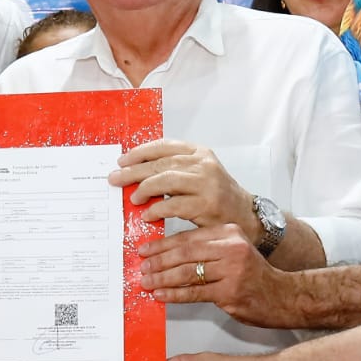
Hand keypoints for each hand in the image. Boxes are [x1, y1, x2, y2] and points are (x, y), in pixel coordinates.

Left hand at [110, 139, 257, 238]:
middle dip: (134, 171)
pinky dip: (156, 209)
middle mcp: (203, 164)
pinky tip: (147, 214)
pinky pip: (173, 204)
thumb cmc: (216, 195)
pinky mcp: (206, 204)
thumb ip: (173, 169)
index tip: (122, 160)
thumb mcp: (198, 173)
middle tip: (116, 179)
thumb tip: (136, 173)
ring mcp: (206, 183)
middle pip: (160, 163)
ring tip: (133, 198)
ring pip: (165, 180)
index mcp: (199, 152)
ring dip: (144, 189)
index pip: (164, 146)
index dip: (140, 152)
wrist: (244, 215)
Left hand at [137, 225, 300, 328]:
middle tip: (142, 267)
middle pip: (185, 252)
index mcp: (229, 233)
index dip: (162, 244)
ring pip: (187, 272)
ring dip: (162, 278)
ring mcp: (232, 271)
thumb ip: (207, 248)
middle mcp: (231, 248)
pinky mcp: (230, 292)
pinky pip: (194, 292)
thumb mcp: (234, 250)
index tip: (145, 250)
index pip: (188, 237)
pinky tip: (161, 295)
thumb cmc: (255, 275)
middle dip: (159, 261)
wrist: (285, 295)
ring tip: (147, 282)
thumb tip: (168, 252)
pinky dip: (174, 294)